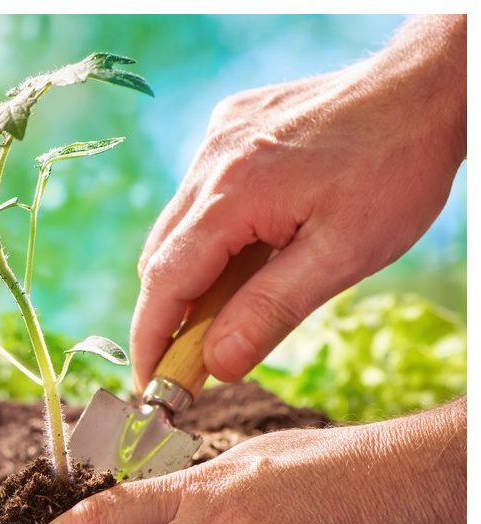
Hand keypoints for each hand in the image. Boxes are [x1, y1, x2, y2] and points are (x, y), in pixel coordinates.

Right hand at [131, 15, 465, 388]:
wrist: (425, 87)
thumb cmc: (394, 169)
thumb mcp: (343, 255)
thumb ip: (270, 311)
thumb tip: (217, 365)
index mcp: (231, 196)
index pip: (164, 282)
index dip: (150, 339)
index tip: (149, 384)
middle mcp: (209, 163)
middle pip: (161, 255)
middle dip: (168, 313)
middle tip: (191, 361)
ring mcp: (217, 140)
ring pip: (179, 225)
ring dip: (192, 272)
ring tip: (228, 306)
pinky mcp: (230, 126)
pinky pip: (201, 191)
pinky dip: (211, 231)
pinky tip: (252, 242)